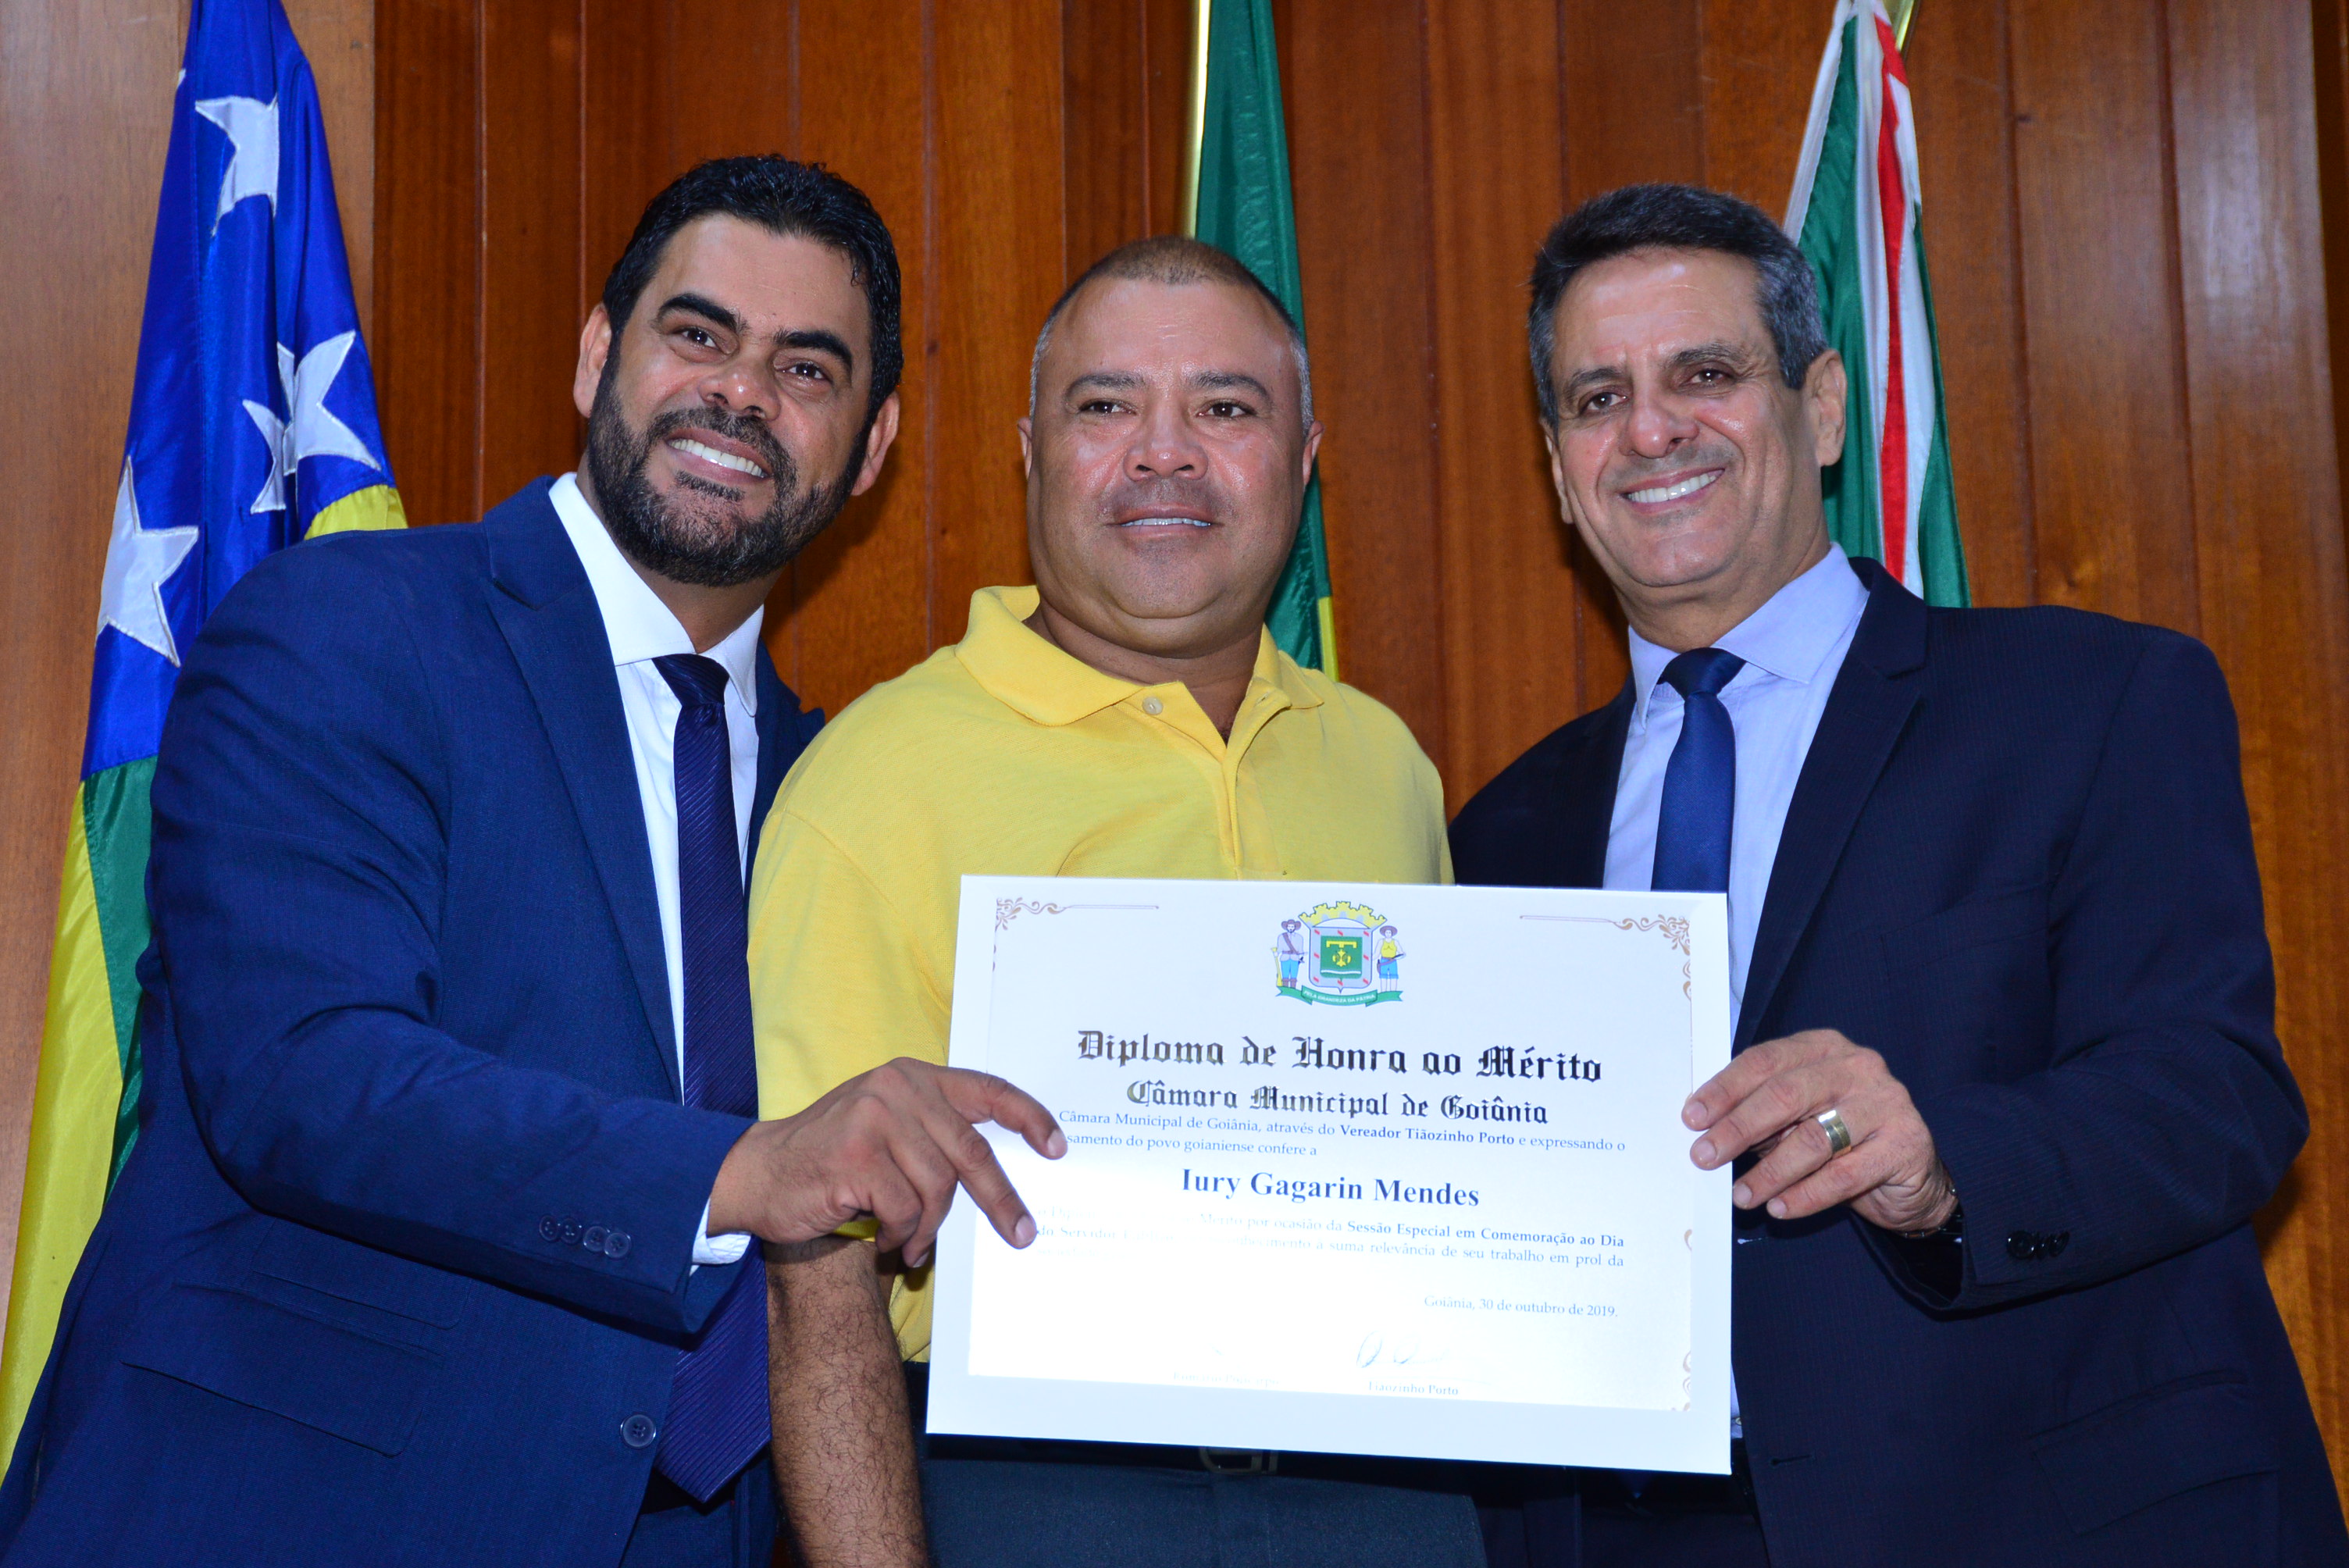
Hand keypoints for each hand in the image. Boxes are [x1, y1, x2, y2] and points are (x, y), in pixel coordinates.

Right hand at [707, 1058, 1064, 1265]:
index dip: (1029, 1117)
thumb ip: (933, 1135)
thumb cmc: (831, 1160)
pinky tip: (886, 1241)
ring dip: (929, 1227)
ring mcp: (875, 1118)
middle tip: (1022, 1233)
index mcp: (913, 1078)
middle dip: (1001, 1198)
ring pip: (939, 1186)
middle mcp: (897, 1088)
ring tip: (913, 1243)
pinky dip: (902, 1234)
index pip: (987, 1090)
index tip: (1058, 1147)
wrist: (758, 1174)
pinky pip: (905, 1209)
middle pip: (971, 1149)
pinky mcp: (856, 1155)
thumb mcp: (886, 1129)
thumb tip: (997, 1175)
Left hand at [1683, 1028, 1956, 1233]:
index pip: (1765, 1061)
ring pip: (1814, 1138)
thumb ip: (1763, 1116)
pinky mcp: (1904, 1144)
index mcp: (1823, 1047)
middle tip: (1705, 1156)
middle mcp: (1856, 1066)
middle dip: (1738, 1128)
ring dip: (1769, 1172)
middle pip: (1786, 1095)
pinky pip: (1844, 1175)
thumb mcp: (1798, 1117)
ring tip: (1741, 1195)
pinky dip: (1805, 1196)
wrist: (1911, 1176)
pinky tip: (1779, 1208)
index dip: (1725, 1089)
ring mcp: (1885, 1103)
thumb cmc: (1842, 1138)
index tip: (1692, 1118)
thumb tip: (1709, 1131)